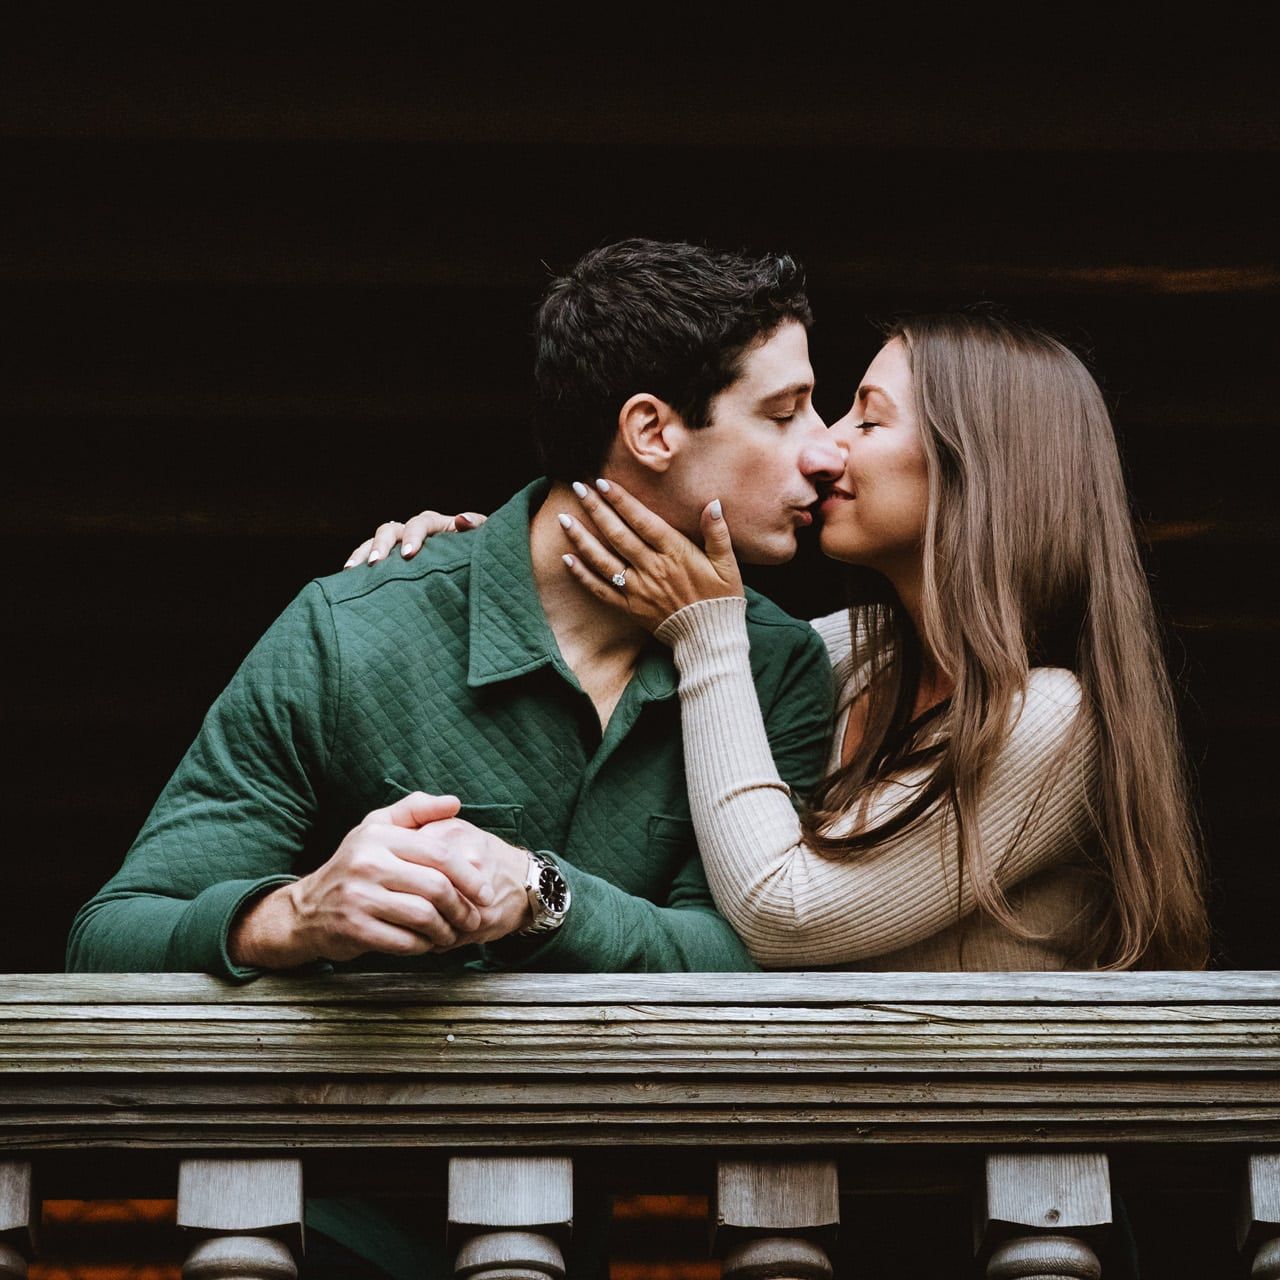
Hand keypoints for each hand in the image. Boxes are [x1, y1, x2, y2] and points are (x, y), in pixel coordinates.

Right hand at [228, 791, 518, 966]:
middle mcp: (367, 862)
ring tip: (453, 933)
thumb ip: (416, 810)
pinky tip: (428, 943)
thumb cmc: (354, 865)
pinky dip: (424, 945)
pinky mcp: (354, 928)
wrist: (306, 910)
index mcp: (378, 835)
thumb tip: (455, 802)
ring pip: (424, 916)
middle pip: (436, 887)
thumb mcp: (378, 827)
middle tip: (474, 918)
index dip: (469, 875)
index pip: (439, 852)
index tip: (485, 892)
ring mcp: (358, 896)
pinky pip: (405, 940)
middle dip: (463, 907)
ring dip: (446, 929)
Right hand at [343, 510, 487, 568]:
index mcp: (436, 524)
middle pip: (390, 529)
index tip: (408, 554)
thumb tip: (461, 520)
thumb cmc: (477, 553)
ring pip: (374, 541)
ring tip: (352, 571)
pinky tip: (348, 578)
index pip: (420, 523)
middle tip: (375, 563)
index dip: (412, 535)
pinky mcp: (391, 560)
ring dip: (363, 553)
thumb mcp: (482, 540)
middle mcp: (412, 531)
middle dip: (381, 545)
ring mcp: (398, 544)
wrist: (472, 567)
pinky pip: (369, 557)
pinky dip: (358, 563)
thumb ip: (476, 529)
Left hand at [557, 479, 743, 633]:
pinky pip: (601, 590)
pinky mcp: (630, 608)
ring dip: (582, 538)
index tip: (603, 483)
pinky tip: (566, 559)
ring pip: (604, 560)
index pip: (642, 521)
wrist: (710, 640)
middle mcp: (652, 569)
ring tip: (564, 519)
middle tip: (577, 488)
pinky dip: (582, 576)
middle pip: (618, 535)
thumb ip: (717, 533)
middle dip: (596, 509)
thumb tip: (712, 504)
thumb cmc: (721, 599)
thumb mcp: (727, 564)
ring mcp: (638, 590)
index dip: (622, 501)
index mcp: (675, 554)